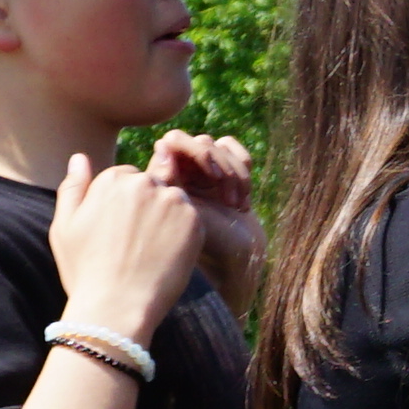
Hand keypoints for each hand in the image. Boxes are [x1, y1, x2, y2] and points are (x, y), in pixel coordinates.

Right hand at [50, 143, 214, 347]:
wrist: (116, 307)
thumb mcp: (65, 227)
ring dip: (167, 219)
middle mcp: (143, 182)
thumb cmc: (86, 271)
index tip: (118, 233)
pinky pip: (192, 220)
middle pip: (152, 185)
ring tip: (151, 252)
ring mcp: (171, 200)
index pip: (126, 179)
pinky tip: (166, 258)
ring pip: (174, 201)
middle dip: (147, 209)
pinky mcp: (194, 221)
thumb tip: (80, 157)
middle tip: (135, 245)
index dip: (123, 208)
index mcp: (111, 179)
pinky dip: (183, 236)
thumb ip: (73, 187)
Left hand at [150, 128, 264, 302]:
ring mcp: (203, 172)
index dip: (198, 153)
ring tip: (238, 206)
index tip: (214, 178)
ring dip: (235, 174)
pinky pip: (232, 149)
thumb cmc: (201, 249)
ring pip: (219, 146)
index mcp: (163, 179)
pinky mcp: (224, 173)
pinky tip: (245, 199)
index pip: (174, 141)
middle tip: (231, 199)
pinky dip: (243, 167)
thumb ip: (166, 180)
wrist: (231, 268)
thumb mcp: (179, 216)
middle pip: (201, 142)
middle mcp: (181, 172)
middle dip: (223, 167)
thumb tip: (163, 144)